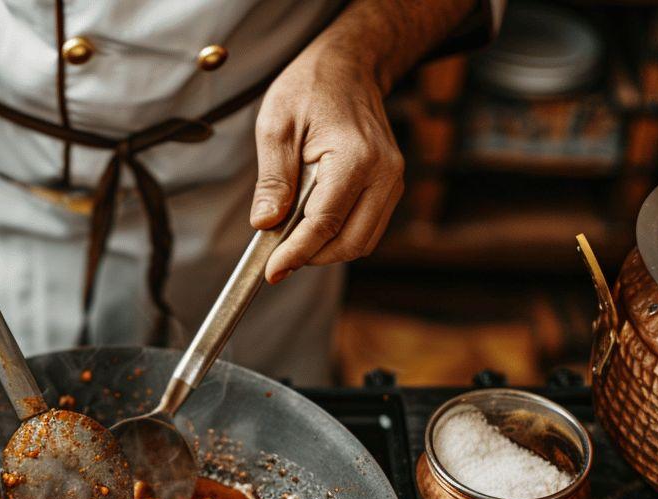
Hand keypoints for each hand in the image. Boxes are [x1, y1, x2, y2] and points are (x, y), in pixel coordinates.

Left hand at [250, 48, 403, 283]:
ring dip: (326, 249)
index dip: (296, 252)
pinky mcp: (390, 187)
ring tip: (293, 236)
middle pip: (351, 243)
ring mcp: (392, 182)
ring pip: (362, 241)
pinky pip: (366, 228)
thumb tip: (265, 223)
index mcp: (356, 157)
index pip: (325, 223)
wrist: (348, 68)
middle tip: (278, 255)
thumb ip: (273, 179)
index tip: (272, 271)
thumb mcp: (276, 126)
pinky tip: (312, 224)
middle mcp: (384, 173)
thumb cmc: (310, 88)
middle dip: (312, 256)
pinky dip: (339, 236)